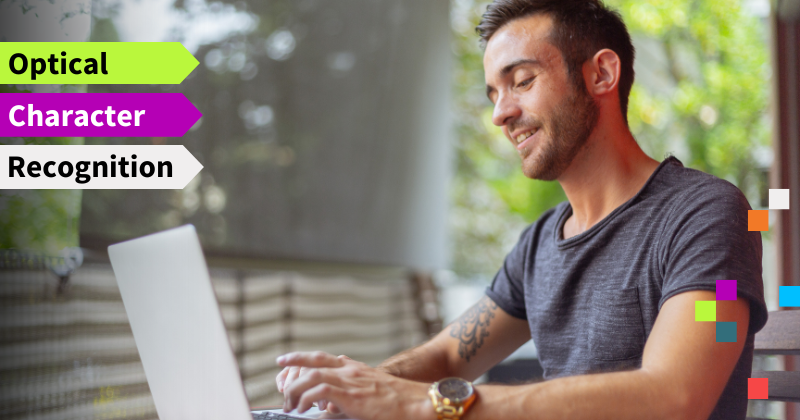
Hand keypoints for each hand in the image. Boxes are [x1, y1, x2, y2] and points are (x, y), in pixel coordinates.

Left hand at [277, 351, 433, 419]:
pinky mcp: (351, 395)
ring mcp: (350, 380)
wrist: (418, 402)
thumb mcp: (373, 390)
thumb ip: (354, 391)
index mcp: (355, 368)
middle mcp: (350, 370)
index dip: (300, 357)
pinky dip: (306, 399)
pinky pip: (319, 392)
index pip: (322, 358)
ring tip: (291, 406)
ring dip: (296, 391)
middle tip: (281, 388)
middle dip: (291, 371)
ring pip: (311, 377)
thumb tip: (333, 404)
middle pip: (313, 363)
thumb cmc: (400, 401)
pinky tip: (303, 409)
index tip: (284, 359)